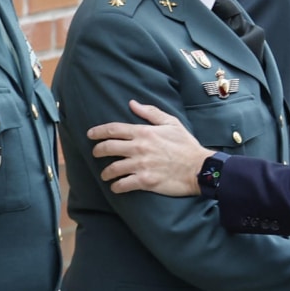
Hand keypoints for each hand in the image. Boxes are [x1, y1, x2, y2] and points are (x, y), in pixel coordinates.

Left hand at [90, 100, 210, 195]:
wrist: (199, 168)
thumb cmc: (186, 145)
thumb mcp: (171, 123)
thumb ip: (150, 113)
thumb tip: (132, 104)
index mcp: (144, 132)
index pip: (113, 129)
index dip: (98, 132)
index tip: (90, 135)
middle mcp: (139, 148)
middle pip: (108, 148)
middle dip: (98, 151)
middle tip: (96, 154)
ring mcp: (141, 165)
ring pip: (112, 168)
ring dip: (106, 172)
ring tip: (105, 174)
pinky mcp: (145, 181)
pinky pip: (122, 185)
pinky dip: (116, 186)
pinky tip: (115, 186)